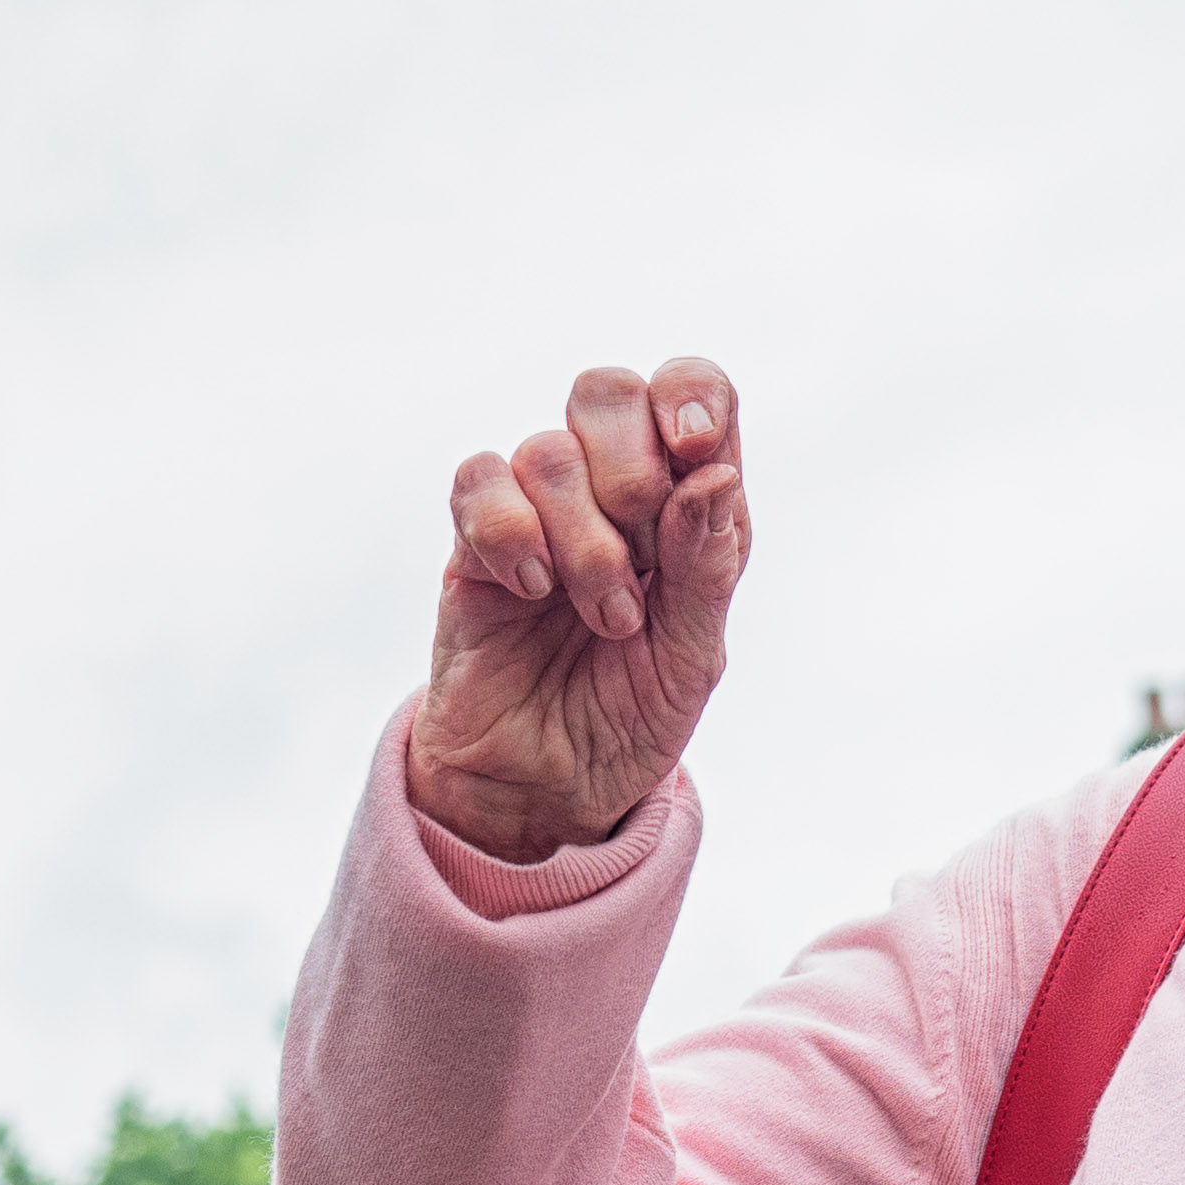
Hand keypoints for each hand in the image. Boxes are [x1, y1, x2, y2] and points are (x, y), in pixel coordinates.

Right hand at [406, 359, 749, 863]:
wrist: (543, 792)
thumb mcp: (690, 658)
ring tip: (605, 618)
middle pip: (605, 392)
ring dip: (585, 541)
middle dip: (630, 461)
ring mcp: (535, 515)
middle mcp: (608, 495)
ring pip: (547, 451)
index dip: (692, 395)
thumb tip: (713, 476)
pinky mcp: (472, 547)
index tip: (693, 449)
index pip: (692, 391)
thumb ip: (705, 567)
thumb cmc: (628, 720)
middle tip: (642, 542)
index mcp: (682, 506)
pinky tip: (532, 591)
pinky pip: (479, 483)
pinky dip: (511, 531)